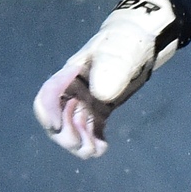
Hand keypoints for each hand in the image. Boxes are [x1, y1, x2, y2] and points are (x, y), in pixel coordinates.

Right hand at [33, 0, 180, 158]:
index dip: (47, 112)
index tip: (56, 125)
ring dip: (81, 142)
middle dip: (66, 134)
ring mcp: (88, 101)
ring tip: (95, 150)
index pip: (49, 95)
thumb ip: (110, 69)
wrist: (143, 41)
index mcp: (70, 75)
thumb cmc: (127, 41)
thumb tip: (101, 95)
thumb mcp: (120, 51)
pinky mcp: (102, 110)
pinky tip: (103, 148)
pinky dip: (95, 141)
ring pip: (75, 128)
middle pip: (58, 118)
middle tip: (82, 145)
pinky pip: (93, 129)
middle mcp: (74, 90)